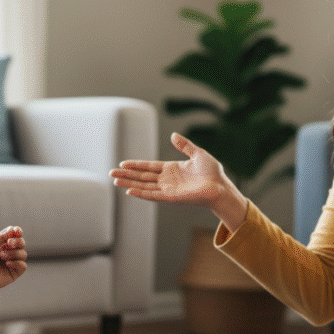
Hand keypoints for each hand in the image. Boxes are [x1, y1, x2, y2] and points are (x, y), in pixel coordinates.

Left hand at [0, 226, 27, 291]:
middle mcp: (9, 251)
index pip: (15, 235)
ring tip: (2, 256)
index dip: (18, 232)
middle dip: (18, 241)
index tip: (17, 232)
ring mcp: (13, 261)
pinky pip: (23, 265)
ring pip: (23, 254)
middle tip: (9, 243)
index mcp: (3, 243)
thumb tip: (14, 230)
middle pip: (22, 242)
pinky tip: (7, 264)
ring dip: (13, 253)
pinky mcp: (15, 272)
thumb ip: (2, 236)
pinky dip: (17, 263)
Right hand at [111, 133, 248, 230]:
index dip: (136, 165)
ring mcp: (168, 189)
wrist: (221, 186)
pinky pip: (153, 195)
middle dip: (127, 175)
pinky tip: (130, 192)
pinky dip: (141, 194)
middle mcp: (167, 180)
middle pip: (142, 176)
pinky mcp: (171, 198)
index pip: (149, 167)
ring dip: (129, 184)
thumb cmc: (212, 172)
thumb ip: (185, 145)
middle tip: (112, 173)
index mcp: (171, 169)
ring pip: (144, 186)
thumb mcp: (198, 154)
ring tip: (115, 181)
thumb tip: (173, 135)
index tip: (123, 163)